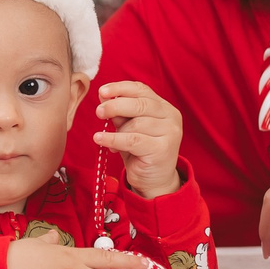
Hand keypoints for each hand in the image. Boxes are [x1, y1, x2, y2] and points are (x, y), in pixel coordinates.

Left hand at [91, 81, 183, 198]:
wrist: (153, 181)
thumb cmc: (139, 151)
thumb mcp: (128, 128)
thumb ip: (120, 113)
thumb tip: (103, 96)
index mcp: (163, 107)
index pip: (141, 90)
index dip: (120, 88)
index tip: (101, 91)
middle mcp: (171, 117)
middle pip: (140, 104)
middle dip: (115, 106)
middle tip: (98, 112)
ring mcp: (170, 133)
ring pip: (136, 124)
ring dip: (117, 131)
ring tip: (105, 138)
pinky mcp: (163, 149)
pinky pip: (133, 140)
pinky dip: (113, 139)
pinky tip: (100, 139)